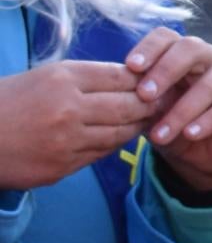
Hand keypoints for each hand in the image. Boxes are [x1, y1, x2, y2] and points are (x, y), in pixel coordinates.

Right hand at [0, 60, 147, 190]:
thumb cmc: (7, 102)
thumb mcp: (41, 78)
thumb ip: (84, 79)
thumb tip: (132, 79)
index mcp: (62, 78)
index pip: (123, 77)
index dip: (146, 81)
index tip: (158, 83)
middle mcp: (68, 107)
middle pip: (131, 105)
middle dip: (150, 106)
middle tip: (164, 104)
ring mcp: (67, 139)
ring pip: (121, 133)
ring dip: (135, 127)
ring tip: (146, 121)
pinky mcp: (63, 165)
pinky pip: (101, 153)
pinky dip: (112, 145)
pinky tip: (115, 138)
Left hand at [119, 29, 211, 195]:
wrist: (200, 153)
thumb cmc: (169, 121)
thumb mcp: (148, 108)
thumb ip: (139, 95)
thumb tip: (118, 90)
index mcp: (180, 54)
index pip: (166, 37)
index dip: (149, 48)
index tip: (130, 67)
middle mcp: (208, 58)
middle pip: (192, 48)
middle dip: (166, 70)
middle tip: (144, 95)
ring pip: (211, 84)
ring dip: (182, 110)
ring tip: (161, 134)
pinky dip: (208, 121)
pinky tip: (190, 135)